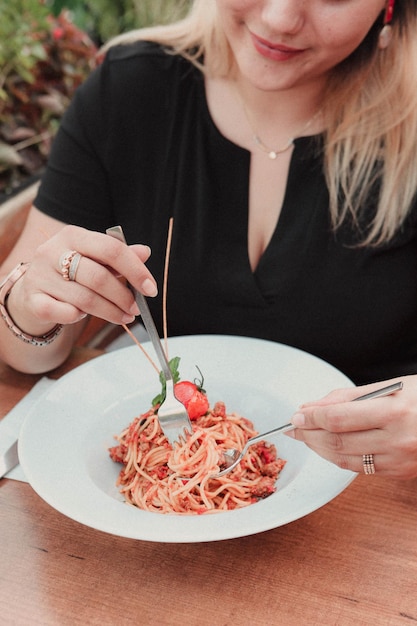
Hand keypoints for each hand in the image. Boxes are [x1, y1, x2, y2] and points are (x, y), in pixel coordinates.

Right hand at [7, 224, 156, 335]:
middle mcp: (52, 251)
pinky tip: (83, 316)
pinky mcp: (33, 300)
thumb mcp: (94, 258)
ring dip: (110, 312)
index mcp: (72, 235)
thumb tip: (145, 252)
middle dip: (123, 297)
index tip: (150, 289)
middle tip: (136, 309)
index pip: (111, 249)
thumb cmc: (71, 272)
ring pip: (85, 299)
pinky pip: (64, 313)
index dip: (135, 270)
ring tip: (123, 317)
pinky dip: (78, 317)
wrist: (32, 289)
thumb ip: (119, 256)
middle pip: (98, 277)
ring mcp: (40, 276)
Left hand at [286, 376, 416, 479]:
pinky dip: (338, 458)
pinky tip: (328, 447)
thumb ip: (349, 397)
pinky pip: (360, 469)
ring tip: (306, 436)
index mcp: (395, 412)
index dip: (312, 418)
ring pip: (345, 460)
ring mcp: (400, 461)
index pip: (338, 419)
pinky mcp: (400, 473)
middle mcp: (398, 440)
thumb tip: (313, 407)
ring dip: (319, 448)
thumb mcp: (390, 386)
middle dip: (309, 434)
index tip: (297, 414)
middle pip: (337, 442)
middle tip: (295, 426)